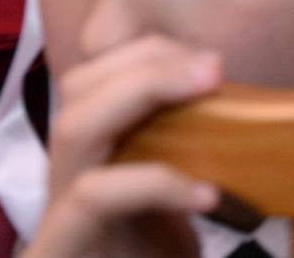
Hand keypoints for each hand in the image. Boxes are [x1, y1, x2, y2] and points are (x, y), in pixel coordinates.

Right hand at [24, 37, 222, 257]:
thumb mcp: (178, 213)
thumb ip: (190, 160)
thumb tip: (238, 107)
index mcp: (89, 162)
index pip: (94, 78)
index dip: (144, 55)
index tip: (207, 61)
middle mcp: (62, 182)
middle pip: (75, 88)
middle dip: (144, 64)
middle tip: (212, 67)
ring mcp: (55, 219)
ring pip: (72, 128)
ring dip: (141, 94)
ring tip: (208, 89)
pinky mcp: (58, 249)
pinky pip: (94, 197)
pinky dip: (155, 182)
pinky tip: (207, 192)